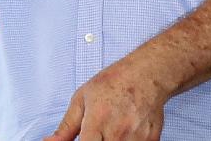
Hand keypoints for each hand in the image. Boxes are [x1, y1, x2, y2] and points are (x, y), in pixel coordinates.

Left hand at [44, 60, 166, 140]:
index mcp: (97, 121)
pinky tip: (124, 132)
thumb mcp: (81, 99)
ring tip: (110, 130)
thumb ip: (66, 126)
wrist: (145, 76)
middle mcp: (117, 132)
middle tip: (96, 134)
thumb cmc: (112, 83)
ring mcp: (137, 138)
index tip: (83, 140)